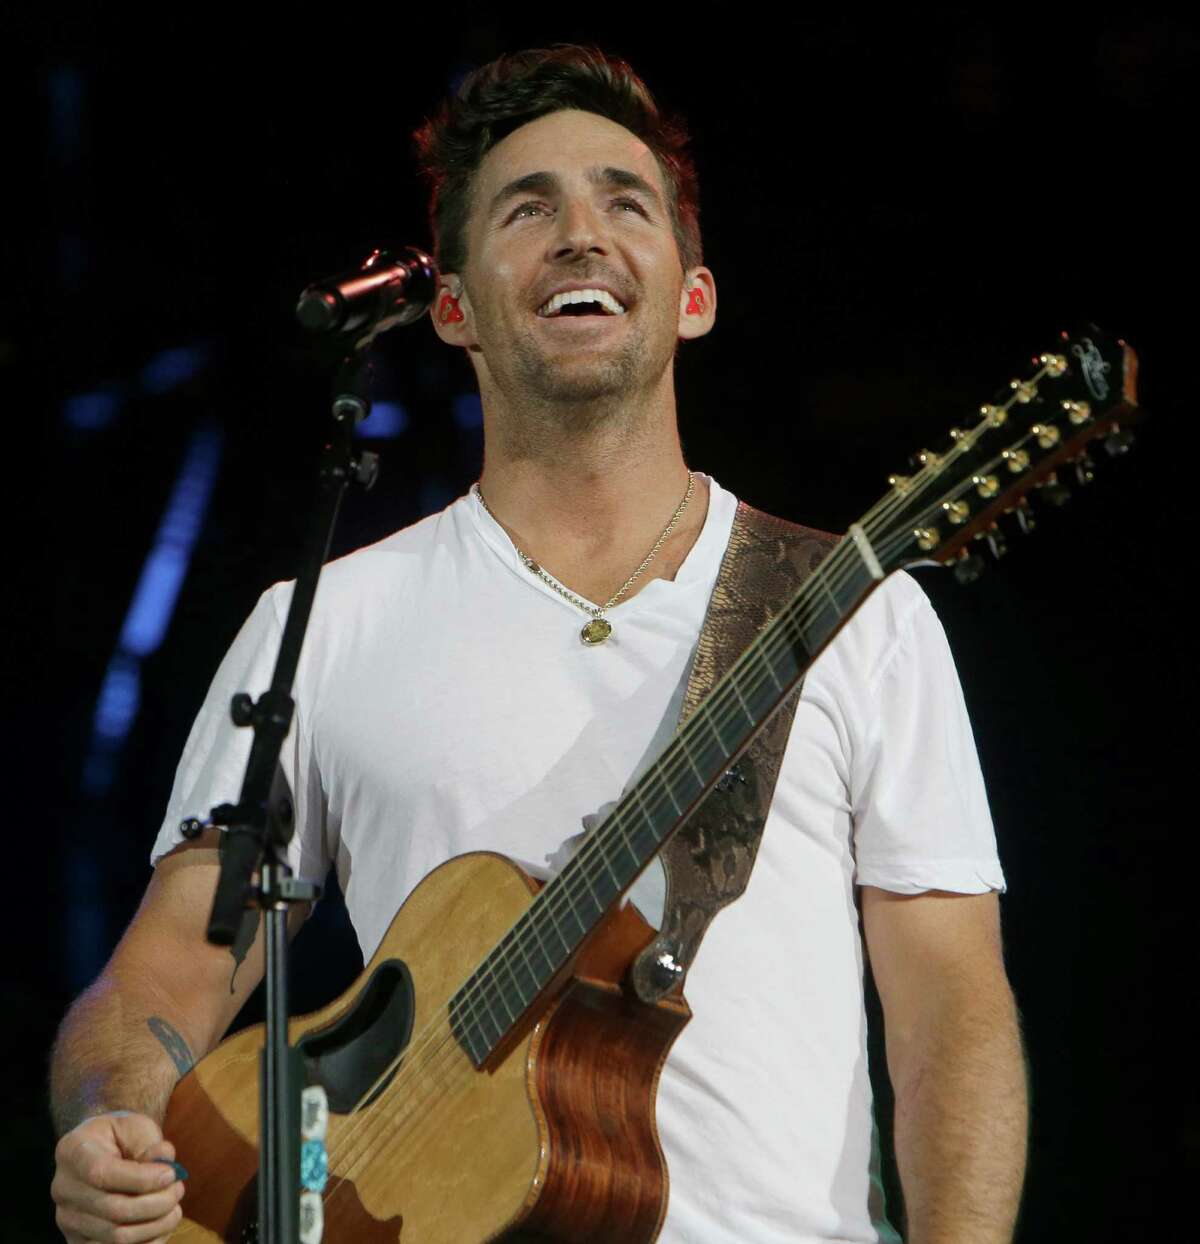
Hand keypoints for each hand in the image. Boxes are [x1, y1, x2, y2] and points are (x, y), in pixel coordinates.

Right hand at [52, 1111, 184, 1242]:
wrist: (100, 1151)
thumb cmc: (121, 1136)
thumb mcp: (136, 1126)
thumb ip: (150, 1143)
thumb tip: (165, 1164)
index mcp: (73, 1152)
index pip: (102, 1173)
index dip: (141, 1179)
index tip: (171, 1173)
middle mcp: (63, 1188)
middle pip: (112, 1209)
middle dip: (156, 1203)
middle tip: (179, 1190)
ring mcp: (67, 1219)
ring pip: (115, 1236)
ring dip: (155, 1226)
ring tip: (174, 1208)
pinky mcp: (77, 1240)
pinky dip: (145, 1243)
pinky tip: (162, 1227)